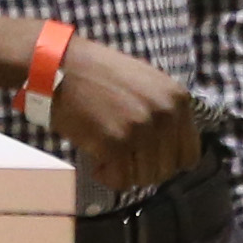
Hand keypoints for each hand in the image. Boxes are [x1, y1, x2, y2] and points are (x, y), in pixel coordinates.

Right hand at [46, 36, 199, 191]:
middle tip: (120, 157)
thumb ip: (162, 109)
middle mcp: (165, 114)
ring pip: (145, 178)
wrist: (52, 62)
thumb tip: (170, 147)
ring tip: (104, 155)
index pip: (190, 154)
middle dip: (142, 168)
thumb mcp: (143, 80)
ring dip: (124, 172)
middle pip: (167, 170)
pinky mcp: (114, 142)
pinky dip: (106, 176)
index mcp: (177, 99)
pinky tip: (95, 161)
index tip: (145, 156)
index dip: (166, 160)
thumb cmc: (93, 71)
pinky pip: (120, 180)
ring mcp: (141, 129)